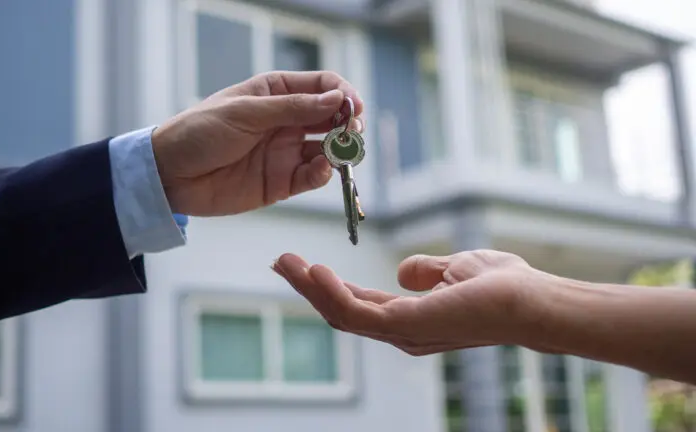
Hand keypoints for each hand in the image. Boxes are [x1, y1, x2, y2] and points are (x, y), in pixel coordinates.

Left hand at [151, 71, 364, 215]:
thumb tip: (335, 100)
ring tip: (341, 153)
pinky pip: (312, 176)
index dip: (342, 94)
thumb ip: (291, 108)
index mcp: (275, 93)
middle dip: (347, 124)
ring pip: (326, 149)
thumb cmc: (199, 132)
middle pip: (331, 118)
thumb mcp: (245, 113)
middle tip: (353, 132)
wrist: (171, 175)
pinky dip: (322, 174)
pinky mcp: (281, 182)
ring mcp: (285, 152)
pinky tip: (321, 170)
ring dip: (340, 151)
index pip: (321, 86)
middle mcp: (286, 121)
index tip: (353, 106)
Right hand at [271, 250, 548, 355]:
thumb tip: (402, 271)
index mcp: (410, 318)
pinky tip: (314, 272)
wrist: (532, 300)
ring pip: (341, 315)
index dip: (329, 287)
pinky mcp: (406, 327)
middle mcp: (401, 332)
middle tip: (281, 261)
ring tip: (286, 262)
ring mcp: (402, 333)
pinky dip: (331, 293)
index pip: (359, 304)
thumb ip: (426, 271)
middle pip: (342, 312)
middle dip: (309, 288)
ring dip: (310, 289)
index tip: (303, 264)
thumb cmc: (505, 286)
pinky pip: (357, 313)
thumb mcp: (456, 268)